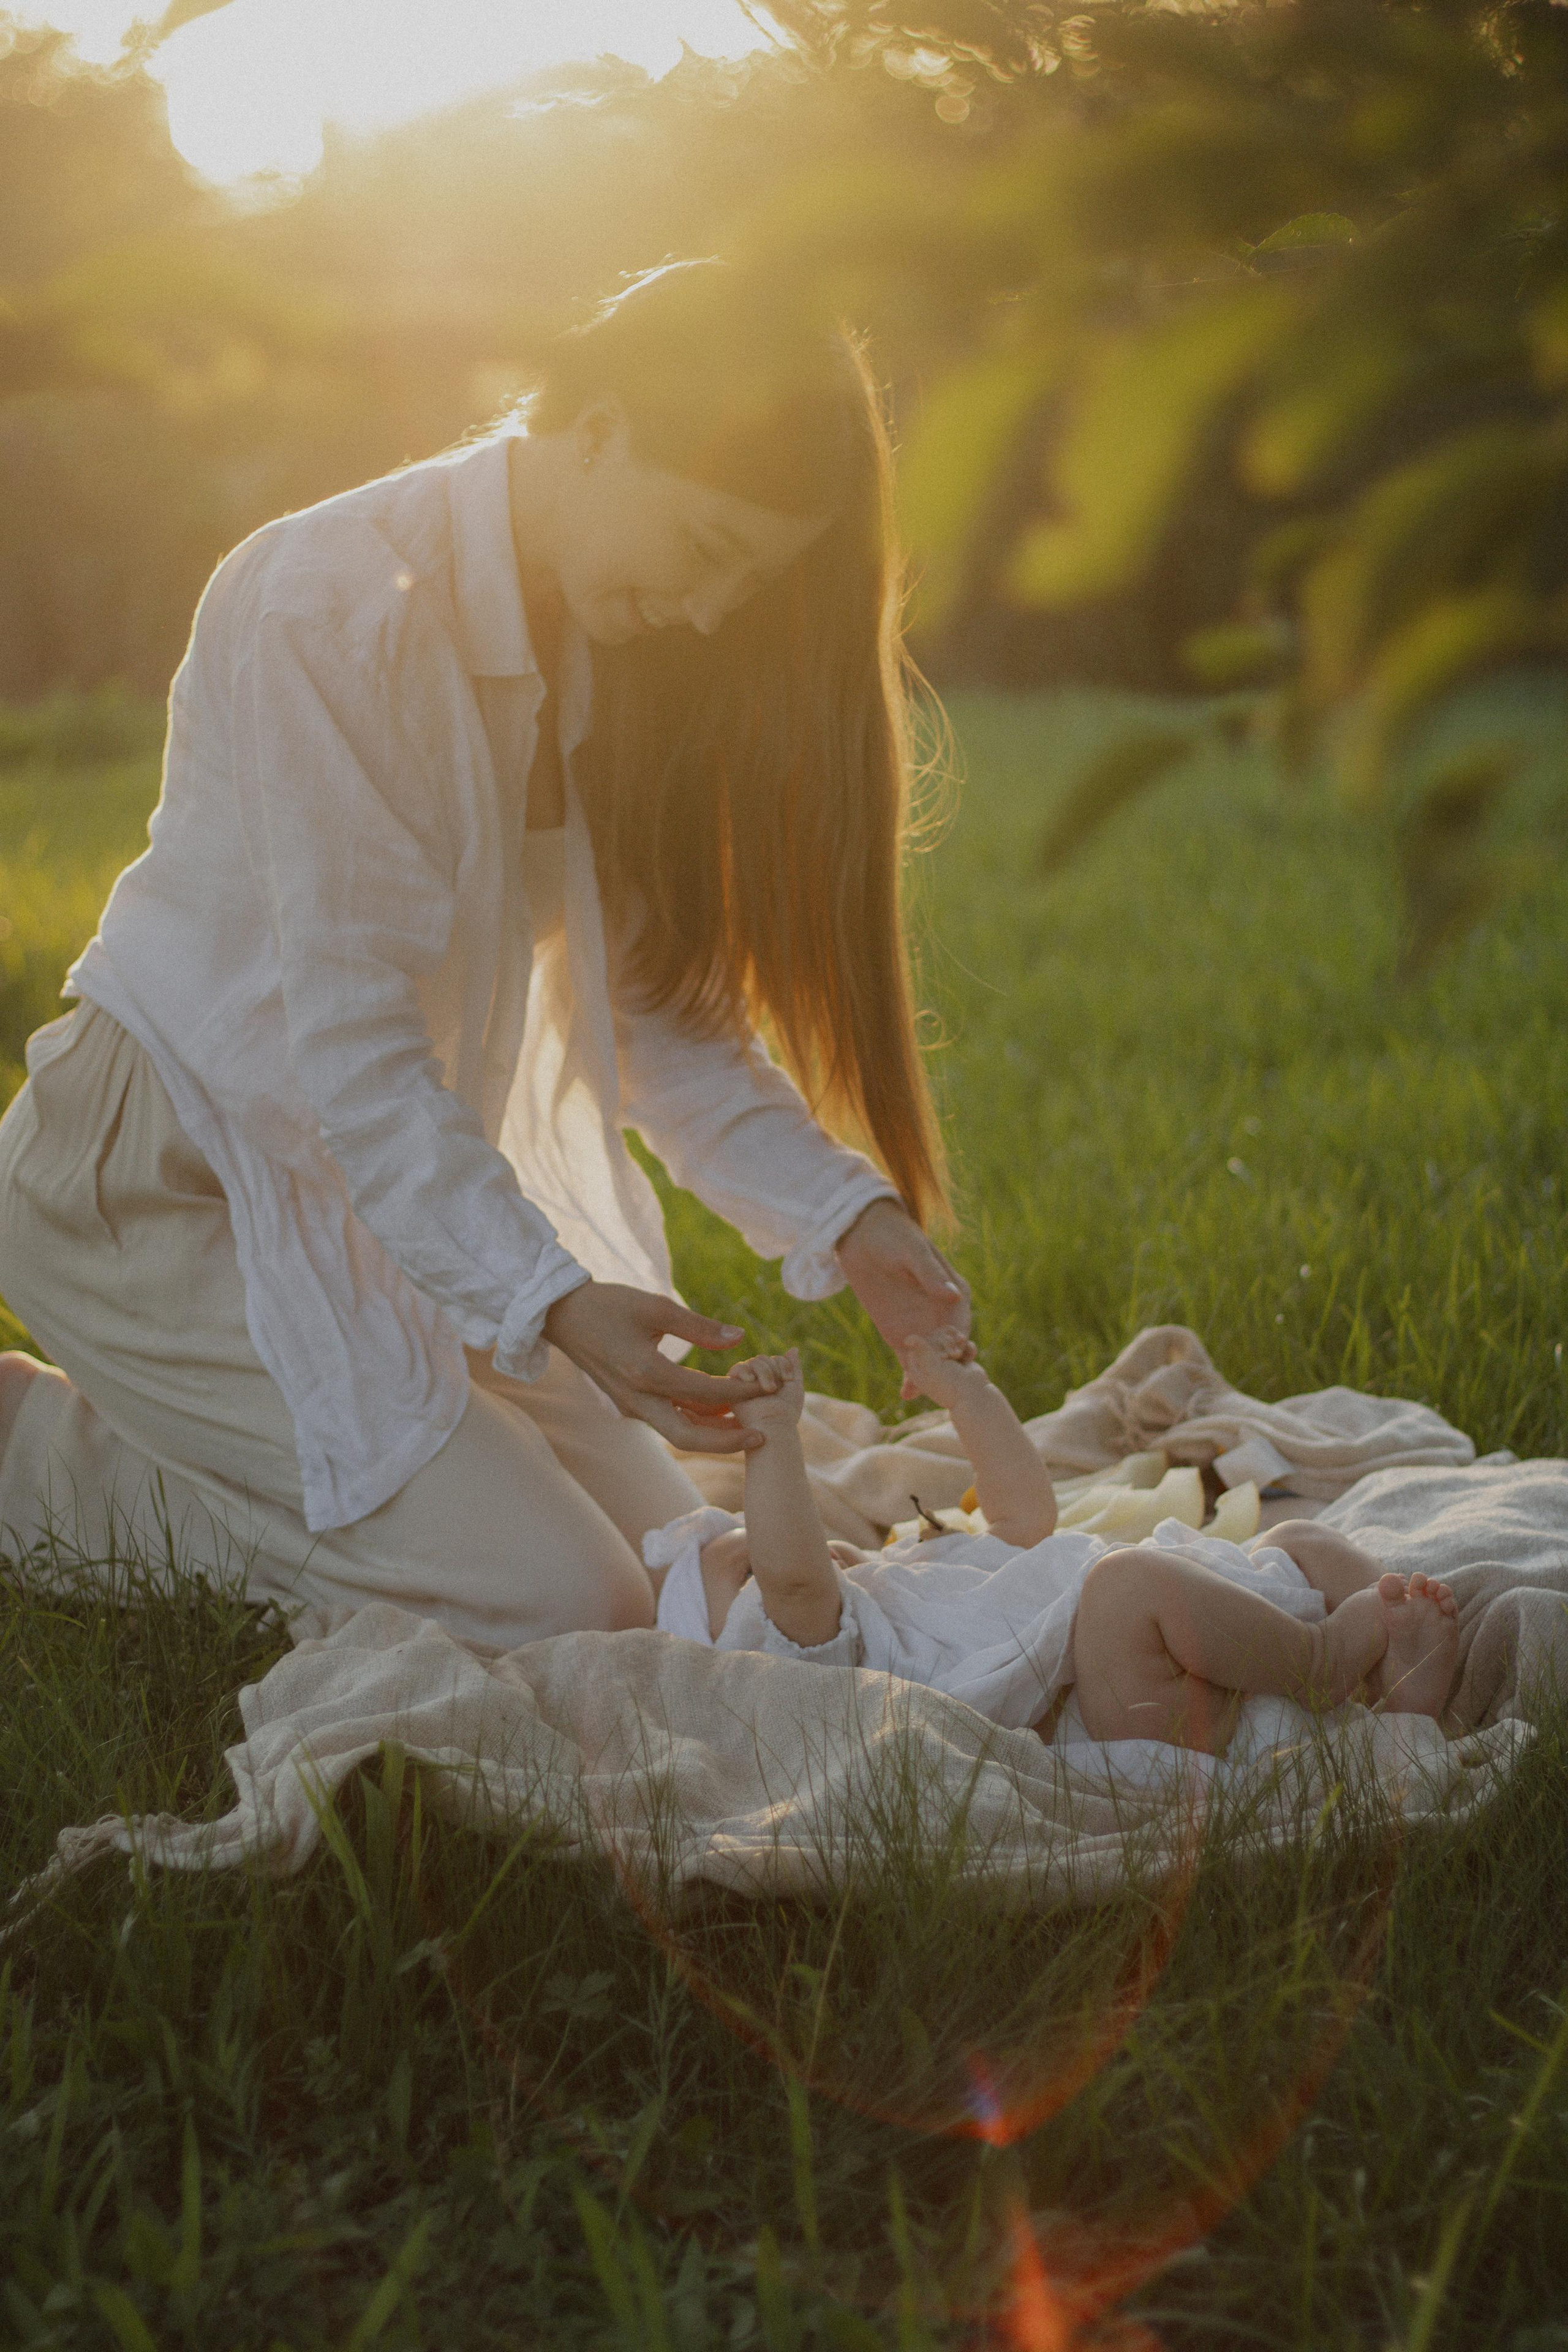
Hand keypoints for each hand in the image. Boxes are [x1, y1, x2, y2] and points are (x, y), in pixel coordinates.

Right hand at [542, 1280, 762, 1452]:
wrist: (563, 1316)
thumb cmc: (608, 1305)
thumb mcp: (656, 1306)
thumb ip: (699, 1326)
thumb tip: (739, 1338)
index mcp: (646, 1373)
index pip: (705, 1393)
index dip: (741, 1393)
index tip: (768, 1388)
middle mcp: (638, 1398)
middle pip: (688, 1437)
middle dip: (727, 1441)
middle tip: (762, 1437)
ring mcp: (632, 1405)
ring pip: (678, 1432)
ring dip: (713, 1434)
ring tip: (749, 1426)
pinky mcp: (630, 1403)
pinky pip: (668, 1420)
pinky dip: (695, 1420)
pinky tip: (721, 1412)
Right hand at [728, 1349, 805, 1433]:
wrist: (774, 1423)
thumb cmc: (786, 1410)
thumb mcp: (795, 1386)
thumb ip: (793, 1367)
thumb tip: (793, 1348)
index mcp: (770, 1379)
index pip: (775, 1359)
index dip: (783, 1365)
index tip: (788, 1380)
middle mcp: (756, 1380)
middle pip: (763, 1358)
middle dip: (773, 1370)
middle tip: (775, 1389)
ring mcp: (744, 1383)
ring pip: (753, 1361)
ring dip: (764, 1372)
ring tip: (767, 1389)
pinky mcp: (732, 1387)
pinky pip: (738, 1368)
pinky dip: (746, 1371)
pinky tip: (751, 1382)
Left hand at [835, 1199, 972, 1389]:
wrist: (862, 1235)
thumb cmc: (893, 1235)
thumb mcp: (911, 1251)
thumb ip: (930, 1274)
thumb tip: (953, 1296)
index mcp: (954, 1292)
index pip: (961, 1325)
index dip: (956, 1344)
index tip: (949, 1360)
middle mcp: (941, 1314)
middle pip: (949, 1349)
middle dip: (945, 1369)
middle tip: (935, 1387)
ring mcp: (921, 1326)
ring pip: (930, 1358)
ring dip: (928, 1377)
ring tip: (919, 1393)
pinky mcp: (899, 1333)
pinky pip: (908, 1359)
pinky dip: (910, 1376)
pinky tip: (905, 1394)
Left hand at [894, 1326, 986, 1412]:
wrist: (973, 1397)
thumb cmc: (949, 1384)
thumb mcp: (932, 1367)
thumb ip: (921, 1350)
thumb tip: (906, 1338)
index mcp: (917, 1369)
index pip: (918, 1345)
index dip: (931, 1343)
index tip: (942, 1355)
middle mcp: (929, 1365)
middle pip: (935, 1340)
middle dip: (947, 1343)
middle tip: (954, 1355)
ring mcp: (945, 1363)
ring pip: (950, 1341)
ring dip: (958, 1344)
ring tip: (960, 1353)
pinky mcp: (960, 1361)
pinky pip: (962, 1345)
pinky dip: (967, 1349)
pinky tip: (969, 1357)